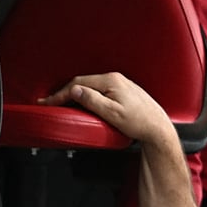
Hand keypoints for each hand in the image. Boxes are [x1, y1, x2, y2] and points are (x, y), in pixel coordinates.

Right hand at [39, 72, 177, 146]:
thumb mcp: (112, 114)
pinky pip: (100, 90)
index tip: (48, 102)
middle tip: (51, 102)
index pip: (78, 84)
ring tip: (63, 102)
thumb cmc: (139, 123)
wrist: (158, 128)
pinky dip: (88, 95)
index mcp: (111, 81)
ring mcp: (121, 84)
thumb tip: (75, 91)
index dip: (61, 93)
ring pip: (91, 86)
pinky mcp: (124, 91)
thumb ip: (92, 101)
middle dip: (65, 92)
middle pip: (84, 83)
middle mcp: (116, 79)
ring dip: (77, 93)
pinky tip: (84, 102)